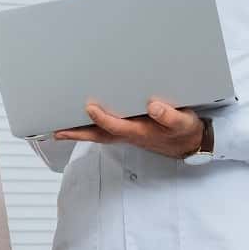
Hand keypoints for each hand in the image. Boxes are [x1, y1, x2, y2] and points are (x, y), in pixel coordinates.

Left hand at [54, 99, 204, 158]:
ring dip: (80, 134)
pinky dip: (91, 130)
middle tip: (58, 131)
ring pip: (100, 135)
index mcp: (142, 131)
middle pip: (99, 136)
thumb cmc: (184, 130)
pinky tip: (82, 125)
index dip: (103, 118)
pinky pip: (105, 133)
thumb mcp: (183, 122)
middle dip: (79, 134)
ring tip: (61, 130)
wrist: (190, 143)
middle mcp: (130, 135)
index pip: (117, 126)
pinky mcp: (129, 132)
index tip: (90, 107)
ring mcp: (128, 135)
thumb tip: (153, 106)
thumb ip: (169, 116)